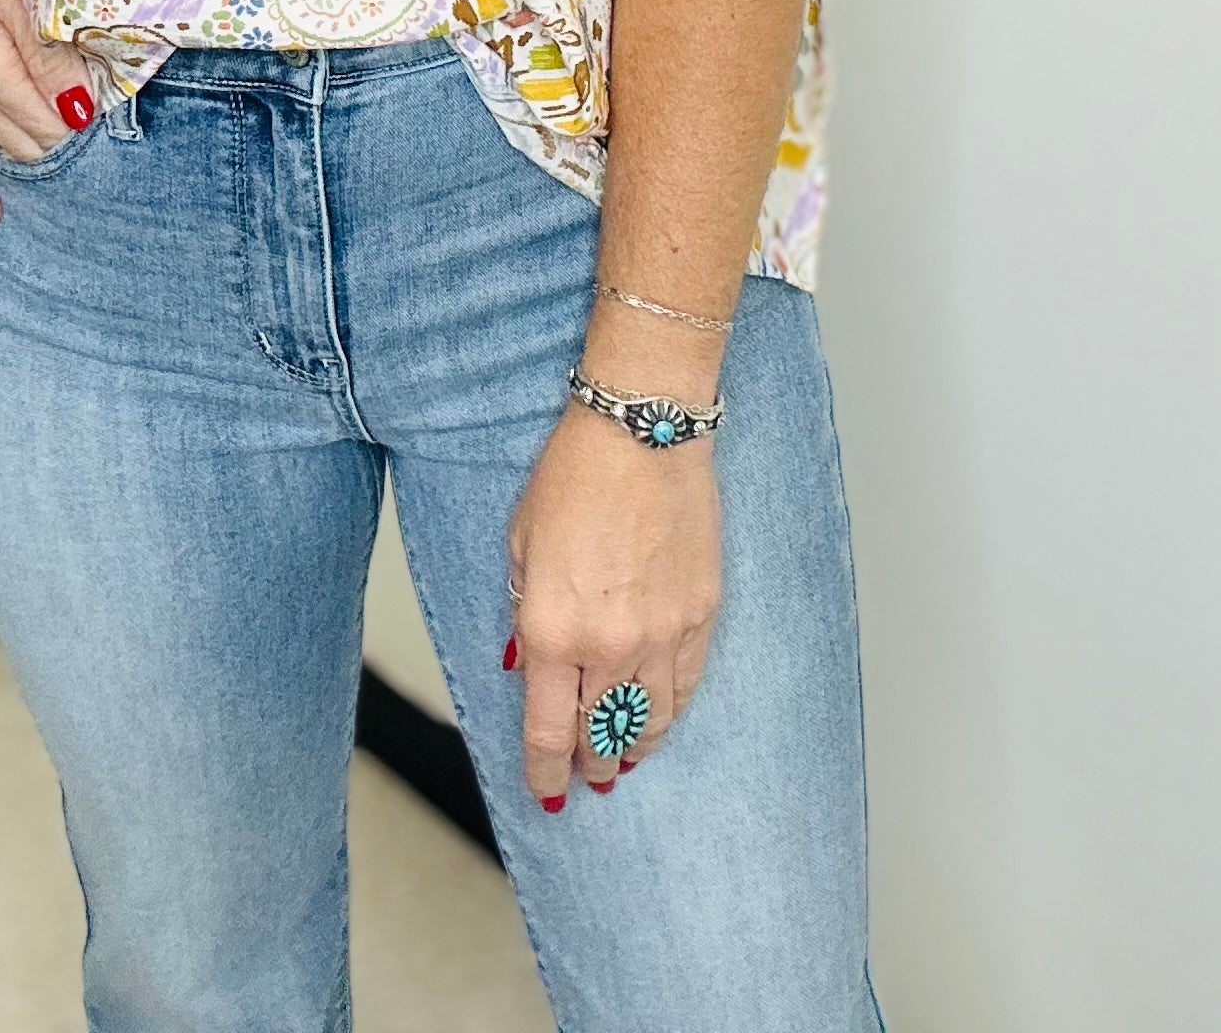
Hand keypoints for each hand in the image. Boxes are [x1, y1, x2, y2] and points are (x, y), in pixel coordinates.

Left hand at [506, 396, 721, 805]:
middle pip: (602, 736)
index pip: (549, 732)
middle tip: (588, 778)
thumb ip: (523, 614)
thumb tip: (528, 668)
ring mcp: (661, 633)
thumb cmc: (573, 475)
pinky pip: (686, 685)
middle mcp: (609, 644)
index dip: (547, 772)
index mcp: (553, 629)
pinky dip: (670, 710)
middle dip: (591, 763)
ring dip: (634, 749)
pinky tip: (659, 718)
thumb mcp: (521, 544)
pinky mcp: (700, 615)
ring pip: (651, 722)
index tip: (547, 791)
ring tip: (624, 761)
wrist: (642, 430)